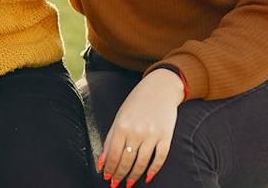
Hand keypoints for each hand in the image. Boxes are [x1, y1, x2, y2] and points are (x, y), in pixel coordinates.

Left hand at [97, 68, 183, 186]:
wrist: (160, 88)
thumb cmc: (136, 102)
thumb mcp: (119, 117)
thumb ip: (110, 139)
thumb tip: (102, 161)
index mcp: (122, 125)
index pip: (114, 154)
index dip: (110, 168)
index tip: (107, 177)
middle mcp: (137, 131)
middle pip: (127, 160)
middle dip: (120, 175)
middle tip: (115, 184)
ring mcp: (153, 134)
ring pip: (142, 162)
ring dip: (134, 176)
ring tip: (129, 183)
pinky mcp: (166, 136)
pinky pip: (160, 158)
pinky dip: (153, 170)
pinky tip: (147, 177)